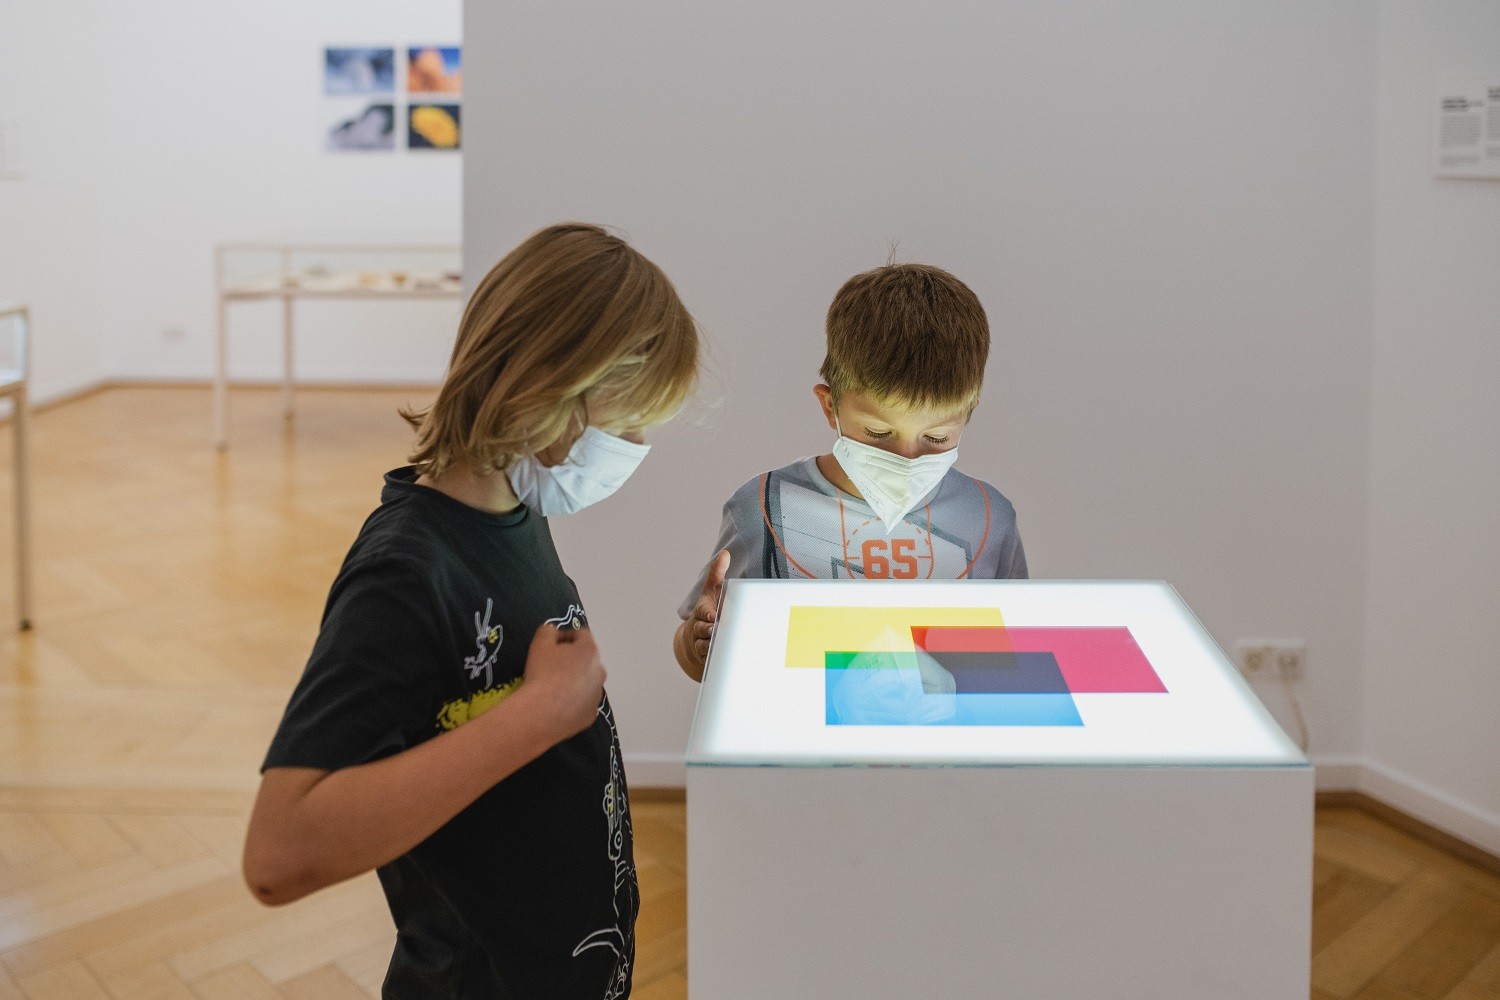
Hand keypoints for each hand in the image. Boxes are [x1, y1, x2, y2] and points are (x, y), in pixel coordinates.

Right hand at [521, 624, 604, 742]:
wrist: (541, 714)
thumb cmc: (542, 674)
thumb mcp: (539, 643)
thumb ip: (548, 631)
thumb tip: (554, 633)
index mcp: (590, 652)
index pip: (582, 635)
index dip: (565, 636)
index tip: (551, 645)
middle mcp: (599, 672)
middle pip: (587, 659)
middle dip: (572, 659)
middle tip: (551, 666)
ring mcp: (597, 695)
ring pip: (587, 682)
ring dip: (574, 680)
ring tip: (554, 687)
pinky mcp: (591, 715)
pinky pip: (583, 702)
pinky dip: (573, 701)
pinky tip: (557, 705)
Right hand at [687, 550, 730, 670]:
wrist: (695, 637)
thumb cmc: (709, 609)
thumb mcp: (712, 591)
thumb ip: (717, 573)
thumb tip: (725, 554)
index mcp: (703, 611)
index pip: (703, 611)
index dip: (707, 614)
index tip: (713, 615)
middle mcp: (700, 627)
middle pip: (702, 630)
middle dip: (707, 631)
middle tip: (715, 630)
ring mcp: (702, 643)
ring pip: (704, 646)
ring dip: (711, 647)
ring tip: (718, 646)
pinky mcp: (706, 657)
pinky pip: (709, 659)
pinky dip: (715, 660)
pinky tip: (724, 661)